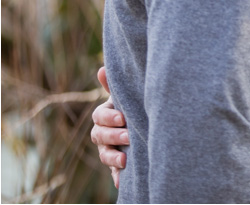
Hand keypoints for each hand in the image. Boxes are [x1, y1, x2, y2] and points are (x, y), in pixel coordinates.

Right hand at [90, 66, 128, 187]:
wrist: (148, 125)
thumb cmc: (134, 106)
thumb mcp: (127, 96)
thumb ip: (115, 86)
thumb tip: (102, 69)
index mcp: (105, 115)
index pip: (100, 117)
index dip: (109, 118)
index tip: (123, 118)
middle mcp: (104, 133)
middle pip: (100, 136)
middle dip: (113, 136)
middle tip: (129, 136)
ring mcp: (110, 149)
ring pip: (105, 155)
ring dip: (112, 159)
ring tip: (125, 160)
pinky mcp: (118, 165)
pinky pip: (114, 173)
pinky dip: (117, 177)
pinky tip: (121, 182)